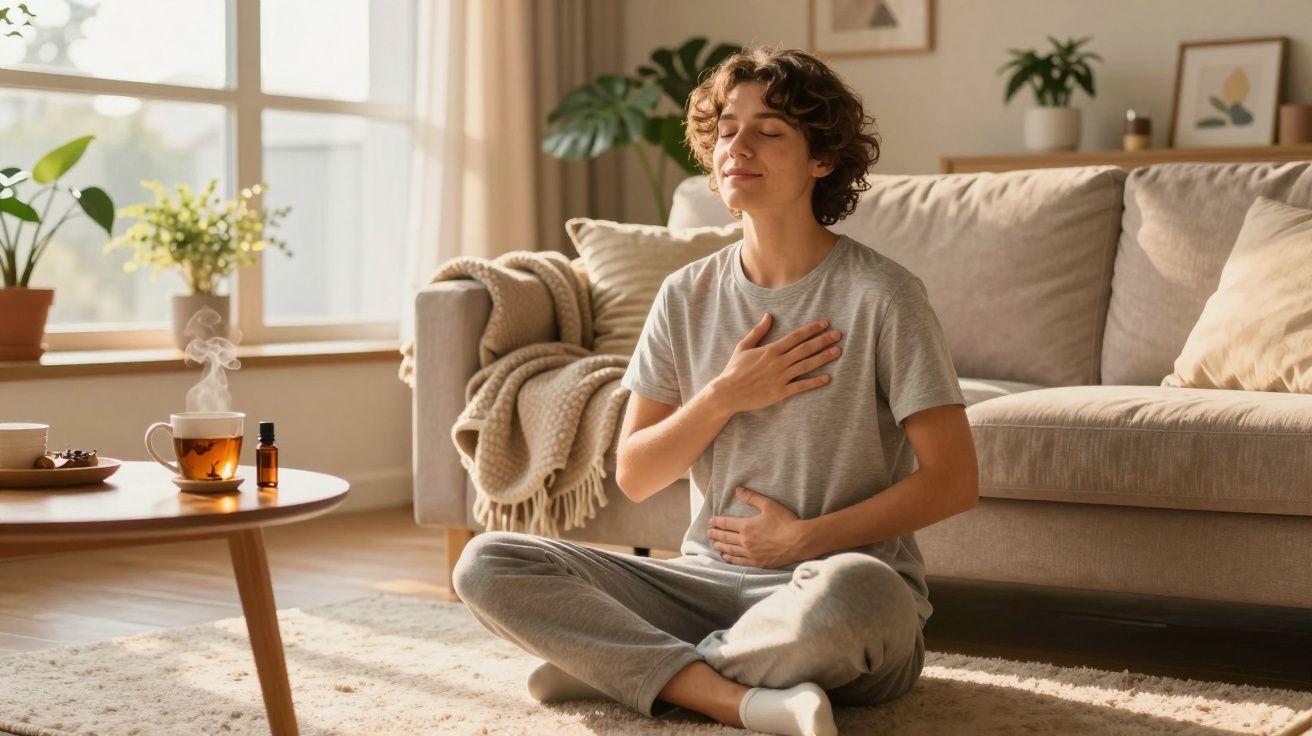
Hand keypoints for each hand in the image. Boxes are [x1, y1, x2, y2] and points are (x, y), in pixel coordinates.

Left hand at [708, 486, 809, 567]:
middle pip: (726, 538)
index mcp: (746, 526)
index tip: (711, 521)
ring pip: (730, 550)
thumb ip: (752, 498)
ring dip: (721, 547)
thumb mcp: (769, 505)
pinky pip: (740, 562)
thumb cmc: (785, 521)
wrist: (799, 541)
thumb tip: (737, 490)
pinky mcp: (758, 562)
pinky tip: (726, 558)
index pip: (726, 524)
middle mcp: (745, 541)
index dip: (717, 522)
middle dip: (716, 534)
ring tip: (714, 545)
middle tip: (709, 533)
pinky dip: (731, 559)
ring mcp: (751, 553)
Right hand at [710, 313, 842, 414]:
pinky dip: (815, 382)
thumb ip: (758, 331)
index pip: (796, 336)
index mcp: (771, 349)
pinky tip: (827, 378)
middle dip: (824, 340)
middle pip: (806, 348)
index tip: (825, 324)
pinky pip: (801, 386)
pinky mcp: (781, 392)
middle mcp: (778, 362)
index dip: (812, 329)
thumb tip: (769, 316)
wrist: (728, 392)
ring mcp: (781, 377)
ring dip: (824, 357)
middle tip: (839, 335)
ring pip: (807, 365)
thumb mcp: (743, 346)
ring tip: (838, 351)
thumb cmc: (734, 369)